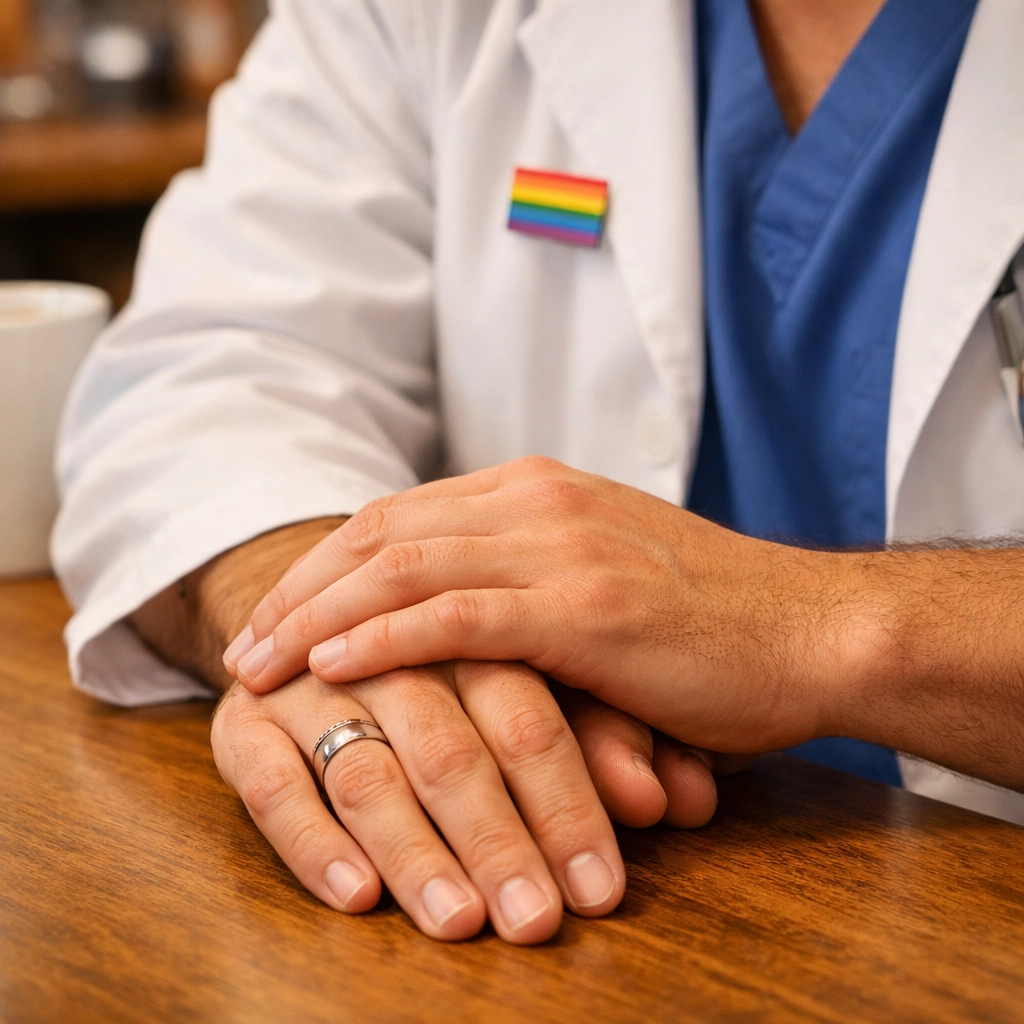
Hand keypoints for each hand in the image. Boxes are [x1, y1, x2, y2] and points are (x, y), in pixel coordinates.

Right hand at [211, 660, 717, 944]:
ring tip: (461, 922)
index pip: (527, 716)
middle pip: (450, 746)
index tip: (601, 890)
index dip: (567, 805)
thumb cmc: (471, 663)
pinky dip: (313, 842)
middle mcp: (389, 649)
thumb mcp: (552, 685)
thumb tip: (675, 800)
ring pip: (368, 769)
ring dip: (416, 853)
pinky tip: (357, 895)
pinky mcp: (245, 719)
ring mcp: (311, 682)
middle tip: (537, 920)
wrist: (344, 611)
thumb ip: (611, 736)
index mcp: (470, 620)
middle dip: (497, 841)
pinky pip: (270, 785)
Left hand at [226, 457, 855, 754]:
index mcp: (536, 490)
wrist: (809, 629)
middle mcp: (537, 502)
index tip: (279, 613)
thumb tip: (451, 610)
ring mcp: (559, 548)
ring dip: (318, 617)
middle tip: (245, 644)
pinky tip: (332, 666)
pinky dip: (383, 636)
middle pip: (381, 534)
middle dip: (301, 590)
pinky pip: (456, 616)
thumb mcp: (603, 572)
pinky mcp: (583, 607)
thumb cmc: (708, 618)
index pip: (399, 516)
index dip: (327, 564)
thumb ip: (527, 574)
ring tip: (259, 664)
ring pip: (401, 568)